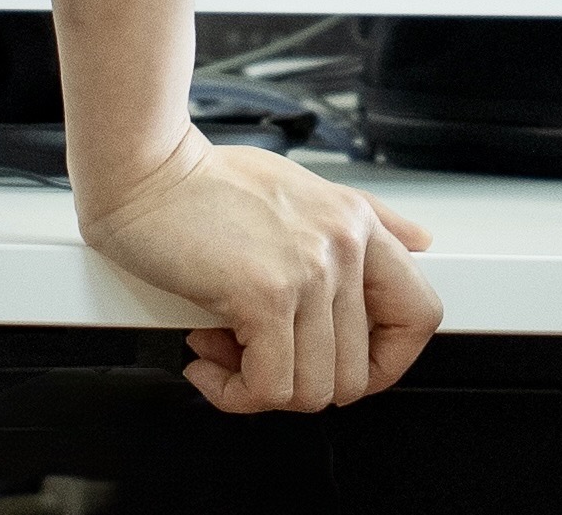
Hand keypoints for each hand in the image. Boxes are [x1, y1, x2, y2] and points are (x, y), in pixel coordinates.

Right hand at [74, 136, 441, 412]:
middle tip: (256, 359)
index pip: (419, 316)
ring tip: (222, 351)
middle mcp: (343, 246)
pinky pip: (268, 387)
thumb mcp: (303, 187)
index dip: (386, 362)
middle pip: (356, 374)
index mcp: (357, 223)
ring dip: (260, 389)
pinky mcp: (266, 295)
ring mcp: (310, 272)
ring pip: (313, 391)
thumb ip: (368, 220)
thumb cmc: (204, 181)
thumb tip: (419, 242)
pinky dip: (232, 393)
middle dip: (301, 385)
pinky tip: (206, 362)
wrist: (142, 169)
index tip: (343, 369)